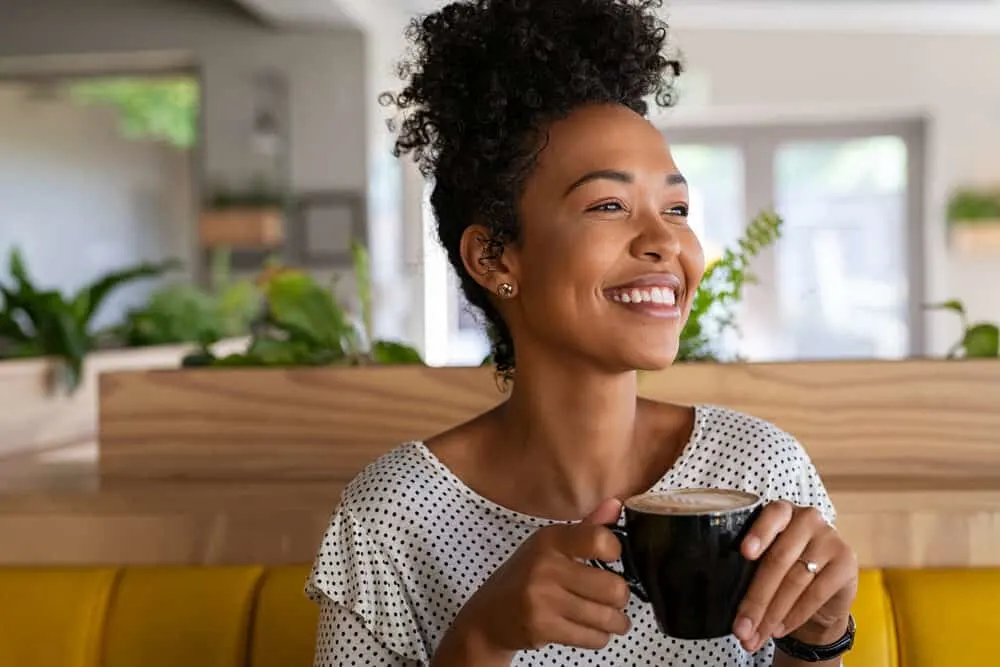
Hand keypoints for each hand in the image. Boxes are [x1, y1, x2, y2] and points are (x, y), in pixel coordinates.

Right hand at [433, 499, 630, 664]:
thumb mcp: (550, 546)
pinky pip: (593, 638)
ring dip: (616, 622)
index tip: (612, 559)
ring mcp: (542, 598)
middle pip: (613, 587)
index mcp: (550, 540)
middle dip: (621, 598)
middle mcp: (545, 566)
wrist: (489, 614)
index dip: (615, 551)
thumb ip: (587, 528)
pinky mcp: (542, 627)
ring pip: (607, 617)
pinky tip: (593, 630)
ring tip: (612, 619)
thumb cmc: (526, 576)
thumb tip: (617, 504)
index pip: (599, 540)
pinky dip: (600, 637)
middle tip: (615, 598)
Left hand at [732, 501, 858, 652]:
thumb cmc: (783, 571)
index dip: (758, 534)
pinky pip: (816, 593)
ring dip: (772, 614)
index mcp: (782, 511)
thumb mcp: (765, 561)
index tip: (744, 553)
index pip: (771, 516)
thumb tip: (730, 604)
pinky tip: (780, 629)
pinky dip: (795, 615)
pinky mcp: (846, 562)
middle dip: (756, 599)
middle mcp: (807, 519)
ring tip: (756, 635)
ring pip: (795, 581)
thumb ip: (750, 569)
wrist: (822, 593)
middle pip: (778, 560)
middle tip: (741, 627)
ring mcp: (830, 538)